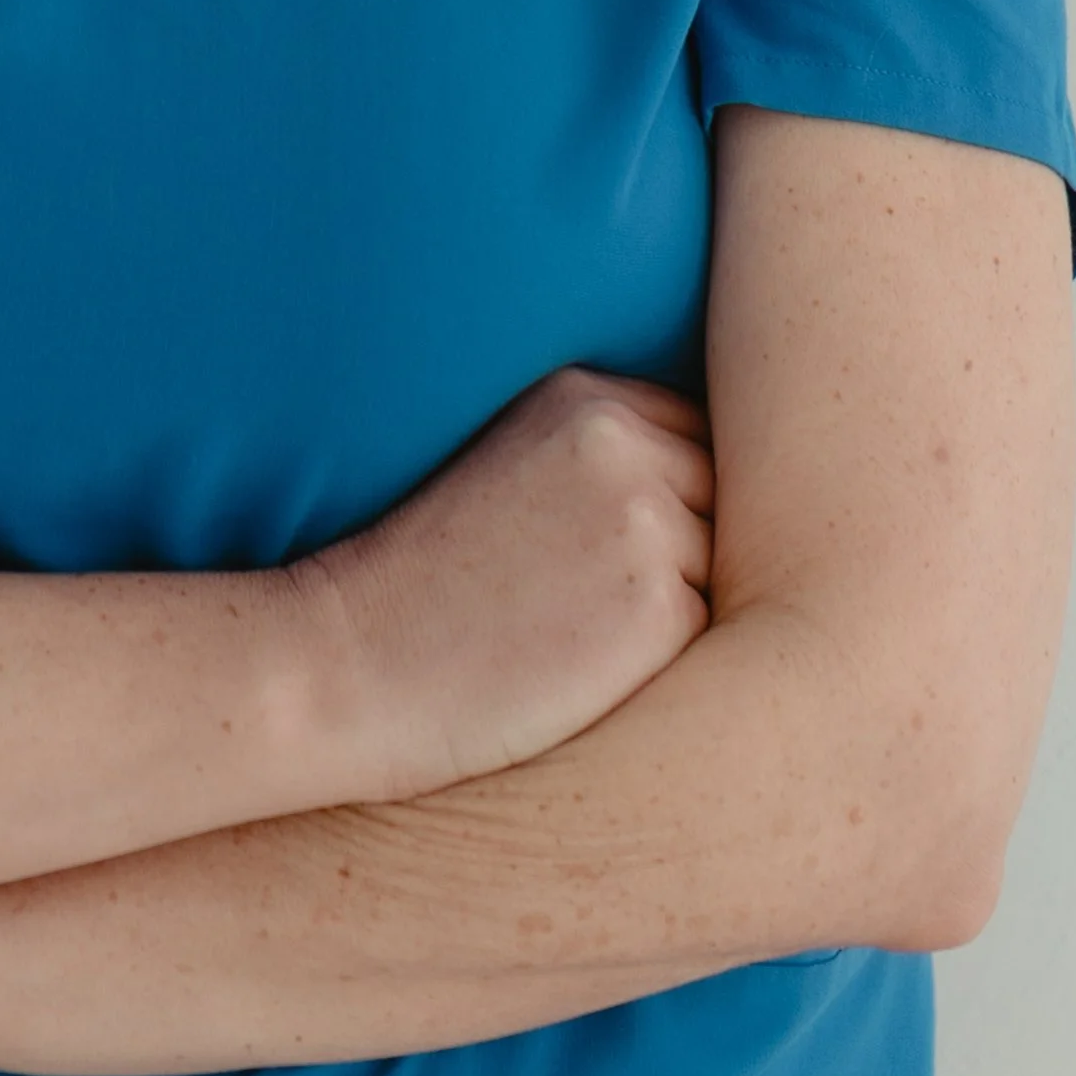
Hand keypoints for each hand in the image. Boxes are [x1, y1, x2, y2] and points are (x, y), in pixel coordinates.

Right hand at [303, 364, 713, 801]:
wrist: (351, 662)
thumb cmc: (426, 585)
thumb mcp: (512, 471)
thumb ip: (605, 458)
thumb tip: (719, 486)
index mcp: (583, 397)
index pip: (698, 433)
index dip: (679, 497)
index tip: (627, 548)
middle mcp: (623, 442)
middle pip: (724, 496)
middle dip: (693, 549)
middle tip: (606, 606)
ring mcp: (646, 521)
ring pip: (724, 568)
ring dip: (683, 607)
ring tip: (586, 642)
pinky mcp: (658, 608)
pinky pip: (712, 636)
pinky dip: (671, 666)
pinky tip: (591, 678)